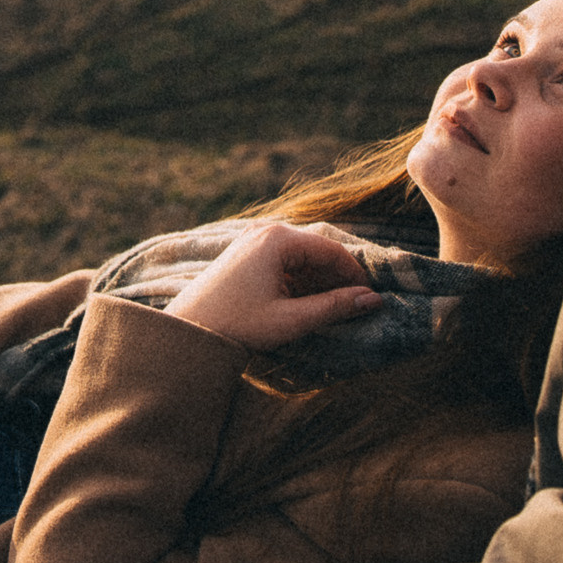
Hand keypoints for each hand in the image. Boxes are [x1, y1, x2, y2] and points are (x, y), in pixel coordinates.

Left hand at [167, 223, 381, 350]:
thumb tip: (374, 300)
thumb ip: (334, 307)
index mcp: (278, 239)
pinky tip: (305, 304)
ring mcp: (254, 241)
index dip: (355, 274)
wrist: (188, 330)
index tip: (371, 298)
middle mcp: (266, 231)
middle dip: (337, 278)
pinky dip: (299, 281)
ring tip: (330, 310)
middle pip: (317, 251)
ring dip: (319, 281)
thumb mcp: (291, 319)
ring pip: (302, 257)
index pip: (331, 250)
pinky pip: (284, 262)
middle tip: (354, 306)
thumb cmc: (237, 324)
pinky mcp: (246, 254)